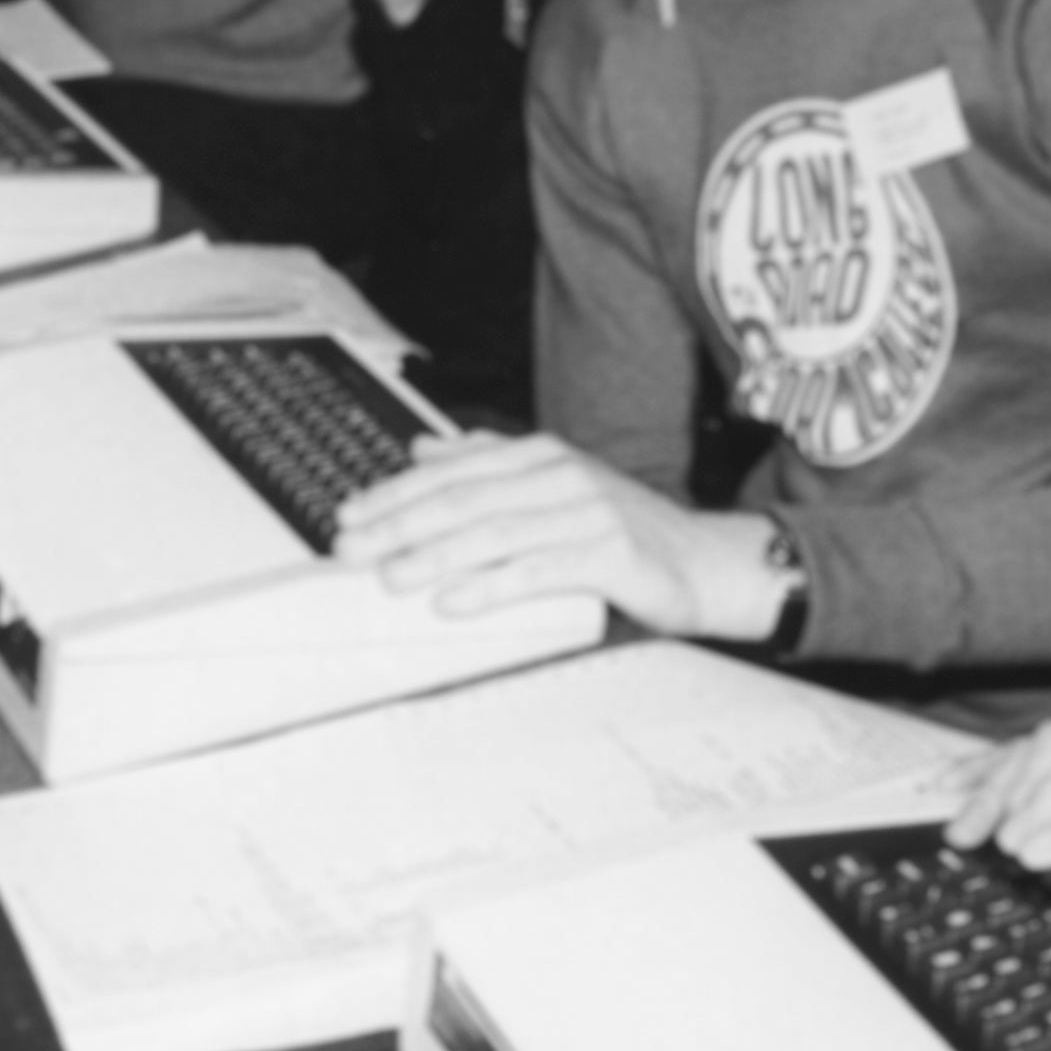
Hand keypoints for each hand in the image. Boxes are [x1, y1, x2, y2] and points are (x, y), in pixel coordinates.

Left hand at [333, 432, 797, 639]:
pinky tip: (453, 601)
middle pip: (464, 498)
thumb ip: (491, 467)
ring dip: (434, 557)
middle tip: (351, 550)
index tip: (347, 515)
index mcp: (541, 455)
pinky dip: (490, 586)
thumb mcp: (553, 488)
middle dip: (399, 525)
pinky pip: (537, 570)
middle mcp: (562, 474)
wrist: (703, 561)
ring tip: (390, 578)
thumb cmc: (621, 531)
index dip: (395, 493)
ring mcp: (587, 511)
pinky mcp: (609, 552)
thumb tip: (425, 448)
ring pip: (494, 532)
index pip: (453, 471)